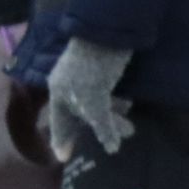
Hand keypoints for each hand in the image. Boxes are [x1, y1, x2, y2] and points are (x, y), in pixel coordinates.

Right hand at [47, 37, 134, 158]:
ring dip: (111, 117)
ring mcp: (83, 77)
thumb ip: (102, 124)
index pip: (59, 123)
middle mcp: (67, 86)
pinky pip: (104, 93)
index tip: (62, 157)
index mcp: (59, 92)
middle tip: (114, 144)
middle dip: (98, 129)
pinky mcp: (98, 68)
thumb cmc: (95, 65)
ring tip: (129, 126)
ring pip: (94, 104)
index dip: (61, 139)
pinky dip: (114, 102)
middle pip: (80, 114)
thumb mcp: (96, 98)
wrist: (108, 31)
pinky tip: (125, 104)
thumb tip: (111, 148)